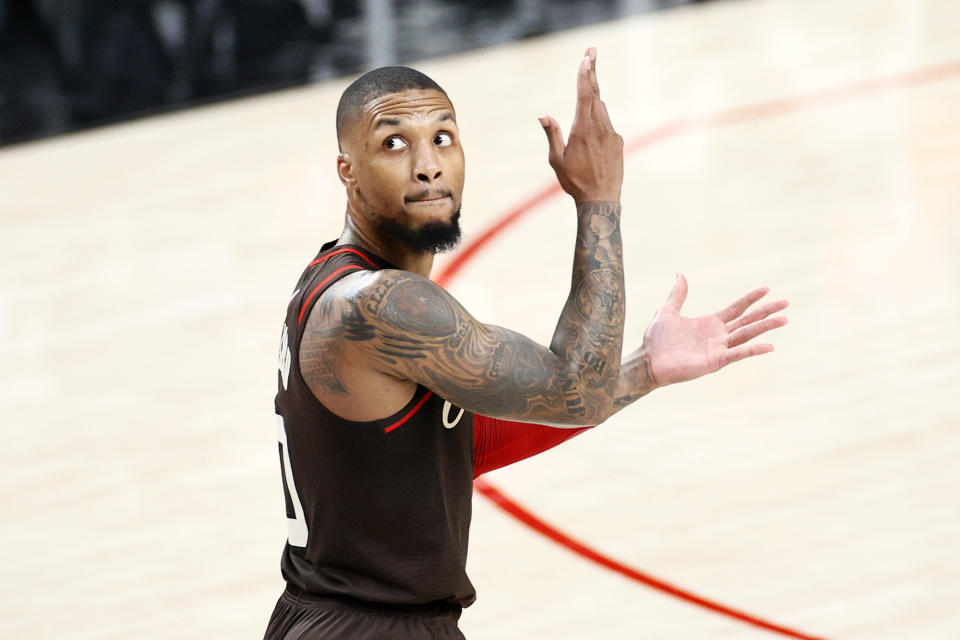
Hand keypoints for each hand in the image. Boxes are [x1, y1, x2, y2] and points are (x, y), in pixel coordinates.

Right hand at [539, 47, 623, 205]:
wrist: (601, 200)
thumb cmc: (574, 182)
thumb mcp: (556, 160)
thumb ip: (552, 134)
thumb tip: (543, 115)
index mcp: (582, 130)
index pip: (584, 96)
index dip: (585, 75)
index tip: (586, 58)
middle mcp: (599, 128)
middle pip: (595, 94)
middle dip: (591, 72)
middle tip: (591, 51)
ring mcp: (611, 134)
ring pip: (601, 109)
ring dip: (593, 98)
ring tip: (587, 90)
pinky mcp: (618, 142)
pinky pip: (606, 125)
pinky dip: (598, 120)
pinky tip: (591, 136)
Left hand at [641, 275, 787, 386]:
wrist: (648, 361)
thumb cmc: (656, 340)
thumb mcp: (667, 311)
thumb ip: (678, 295)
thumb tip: (680, 275)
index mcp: (709, 323)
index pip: (736, 308)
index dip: (751, 298)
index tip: (767, 289)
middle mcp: (718, 335)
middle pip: (747, 320)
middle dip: (766, 311)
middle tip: (786, 303)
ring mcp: (718, 348)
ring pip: (747, 335)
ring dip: (765, 327)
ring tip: (784, 319)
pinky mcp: (715, 361)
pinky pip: (737, 354)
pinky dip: (753, 350)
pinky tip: (769, 346)